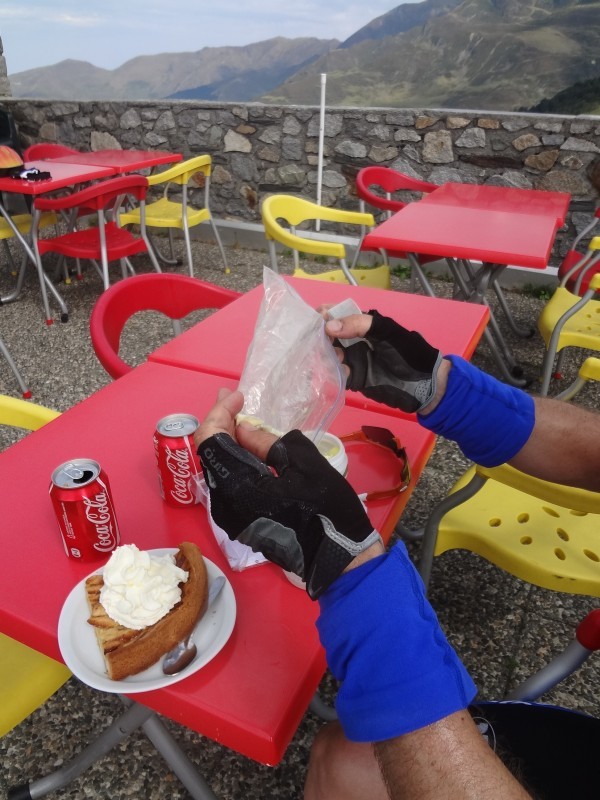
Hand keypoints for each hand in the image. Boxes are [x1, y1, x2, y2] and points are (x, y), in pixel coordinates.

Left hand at [196, 392, 380, 598]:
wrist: (339, 555)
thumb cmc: (326, 508)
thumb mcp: (303, 463)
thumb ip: (267, 443)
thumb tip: (242, 429)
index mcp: (238, 486)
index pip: (211, 441)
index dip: (220, 413)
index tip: (238, 396)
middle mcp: (225, 502)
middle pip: (209, 455)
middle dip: (219, 422)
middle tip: (232, 397)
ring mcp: (230, 515)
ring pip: (218, 469)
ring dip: (225, 440)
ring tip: (236, 415)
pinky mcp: (240, 521)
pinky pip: (228, 482)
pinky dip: (233, 459)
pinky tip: (245, 445)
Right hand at [324, 310, 443, 413]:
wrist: (424, 384)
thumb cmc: (409, 352)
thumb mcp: (386, 330)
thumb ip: (359, 324)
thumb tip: (328, 327)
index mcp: (361, 324)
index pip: (335, 313)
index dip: (323, 315)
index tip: (319, 320)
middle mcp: (352, 340)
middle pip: (326, 335)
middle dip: (319, 337)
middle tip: (321, 342)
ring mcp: (352, 359)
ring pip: (327, 355)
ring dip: (325, 356)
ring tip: (338, 357)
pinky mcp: (353, 379)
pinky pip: (336, 375)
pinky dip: (334, 373)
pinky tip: (343, 372)